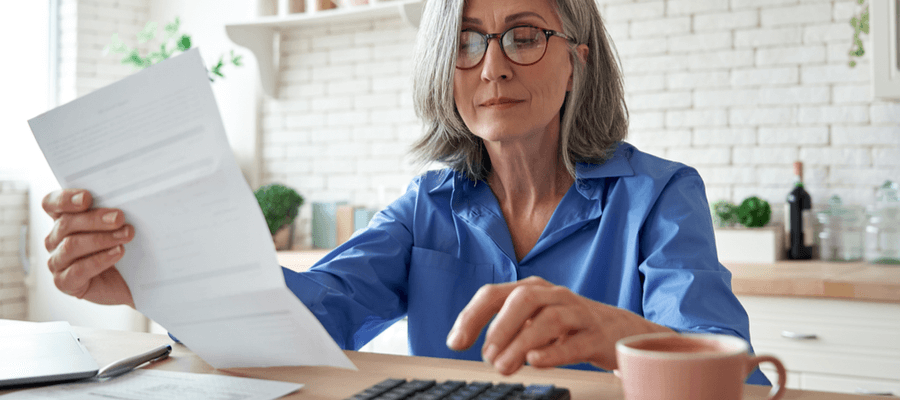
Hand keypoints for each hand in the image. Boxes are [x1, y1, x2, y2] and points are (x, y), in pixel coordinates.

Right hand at [42, 189, 134, 306]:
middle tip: (119, 218)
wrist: (127, 282)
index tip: (87, 198)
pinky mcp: (64, 282)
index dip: (65, 199)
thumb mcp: (115, 227)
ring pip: (71, 246)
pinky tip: (118, 253)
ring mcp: (57, 262)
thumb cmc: (119, 248)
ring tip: (125, 235)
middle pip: (66, 224)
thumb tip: (119, 206)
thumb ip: (110, 213)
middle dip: (95, 219)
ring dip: (101, 239)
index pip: (51, 204)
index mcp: (63, 220)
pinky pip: (78, 270)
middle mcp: (55, 240)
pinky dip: (100, 260)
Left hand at [445, 276, 672, 373]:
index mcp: (533, 290)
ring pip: (549, 319)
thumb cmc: (569, 326)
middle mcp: (554, 296)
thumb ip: (508, 331)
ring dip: (522, 342)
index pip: (495, 294)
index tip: (455, 343)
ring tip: (504, 366)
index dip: (471, 316)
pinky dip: (554, 351)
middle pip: (523, 299)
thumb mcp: (534, 321)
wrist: (620, 331)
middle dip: (500, 326)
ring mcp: (578, 314)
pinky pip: (576, 341)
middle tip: (486, 355)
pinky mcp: (597, 336)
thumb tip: (482, 349)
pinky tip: (536, 361)